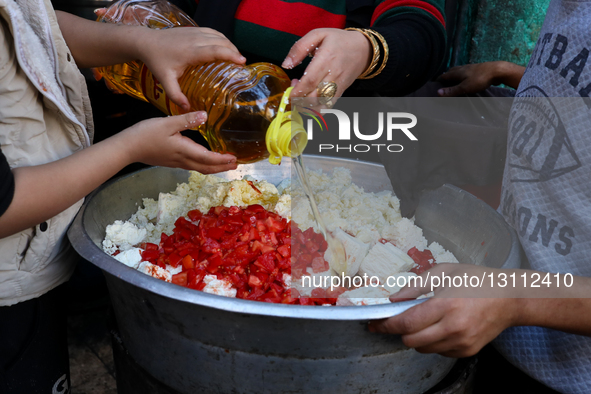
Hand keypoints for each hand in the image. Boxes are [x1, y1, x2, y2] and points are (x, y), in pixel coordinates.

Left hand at [94, 8, 244, 111]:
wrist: (146, 42)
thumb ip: (176, 95)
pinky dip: (222, 39)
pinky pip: (213, 32)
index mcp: (191, 52)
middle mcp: (195, 40)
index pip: (216, 50)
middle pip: (222, 42)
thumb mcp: (165, 80)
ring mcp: (195, 32)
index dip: (231, 55)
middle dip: (234, 51)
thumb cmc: (156, 61)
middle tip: (242, 64)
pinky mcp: (193, 29)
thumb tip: (188, 109)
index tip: (242, 62)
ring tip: (236, 57)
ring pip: (219, 35)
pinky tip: (225, 47)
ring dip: (230, 45)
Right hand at [120, 111, 237, 173]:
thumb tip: (204, 115)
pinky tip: (204, 159)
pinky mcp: (171, 161)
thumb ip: (187, 119)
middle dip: (222, 167)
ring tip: (224, 164)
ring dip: (214, 167)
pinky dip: (203, 164)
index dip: (222, 160)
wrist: (127, 148)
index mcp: (184, 150)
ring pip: (199, 168)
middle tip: (235, 165)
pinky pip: (192, 165)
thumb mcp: (167, 123)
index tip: (234, 159)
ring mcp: (176, 162)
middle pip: (206, 168)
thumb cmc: (145, 134)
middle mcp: (182, 159)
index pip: (208, 158)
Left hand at [282, 28, 370, 99]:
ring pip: (322, 103)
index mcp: (326, 58)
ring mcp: (339, 84)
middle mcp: (333, 73)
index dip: (298, 91)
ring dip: (307, 106)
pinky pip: (329, 105)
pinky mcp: (342, 91)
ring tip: (301, 97)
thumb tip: (286, 64)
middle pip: (315, 95)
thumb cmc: (338, 40)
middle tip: (293, 93)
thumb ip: (299, 48)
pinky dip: (318, 109)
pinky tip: (310, 103)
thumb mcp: (318, 34)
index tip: (289, 93)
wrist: (363, 49)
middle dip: (300, 100)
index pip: (310, 80)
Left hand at [368, 263, 519, 357]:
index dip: (386, 325)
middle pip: (411, 341)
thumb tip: (394, 299)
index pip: (407, 322)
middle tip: (398, 320)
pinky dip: (432, 342)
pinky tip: (440, 326)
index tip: (375, 324)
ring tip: (424, 320)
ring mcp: (461, 342)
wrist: (509, 298)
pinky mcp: (467, 351)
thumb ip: (415, 285)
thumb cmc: (476, 280)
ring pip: (423, 349)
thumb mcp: (444, 272)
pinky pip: (438, 352)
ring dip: (415, 337)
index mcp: (445, 304)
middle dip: (399, 332)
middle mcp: (453, 327)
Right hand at [436, 61, 524, 96]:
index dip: (438, 80)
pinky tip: (466, 78)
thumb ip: (452, 90)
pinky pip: (466, 72)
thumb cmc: (480, 79)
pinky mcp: (478, 69)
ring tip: (453, 80)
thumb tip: (437, 93)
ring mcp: (470, 67)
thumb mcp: (465, 87)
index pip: (444, 75)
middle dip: (445, 76)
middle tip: (442, 82)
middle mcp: (462, 68)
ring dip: (454, 75)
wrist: (497, 70)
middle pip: (450, 71)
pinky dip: (462, 75)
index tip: (434, 84)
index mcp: (457, 72)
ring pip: (459, 70)